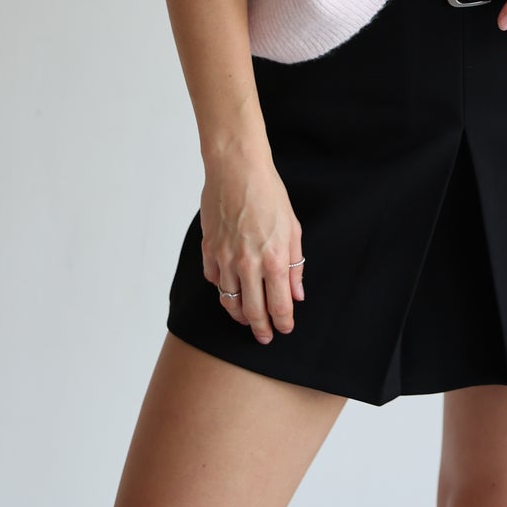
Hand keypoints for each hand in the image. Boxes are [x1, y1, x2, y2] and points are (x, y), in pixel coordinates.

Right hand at [199, 154, 304, 343]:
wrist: (236, 169)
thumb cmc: (268, 193)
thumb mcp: (292, 228)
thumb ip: (295, 264)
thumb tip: (297, 294)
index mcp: (274, 259)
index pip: (279, 306)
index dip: (282, 323)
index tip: (284, 330)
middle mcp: (248, 264)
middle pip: (253, 312)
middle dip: (260, 329)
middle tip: (264, 337)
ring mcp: (225, 258)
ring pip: (229, 301)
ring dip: (239, 315)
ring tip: (247, 319)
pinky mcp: (208, 249)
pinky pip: (214, 281)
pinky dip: (223, 289)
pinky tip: (230, 290)